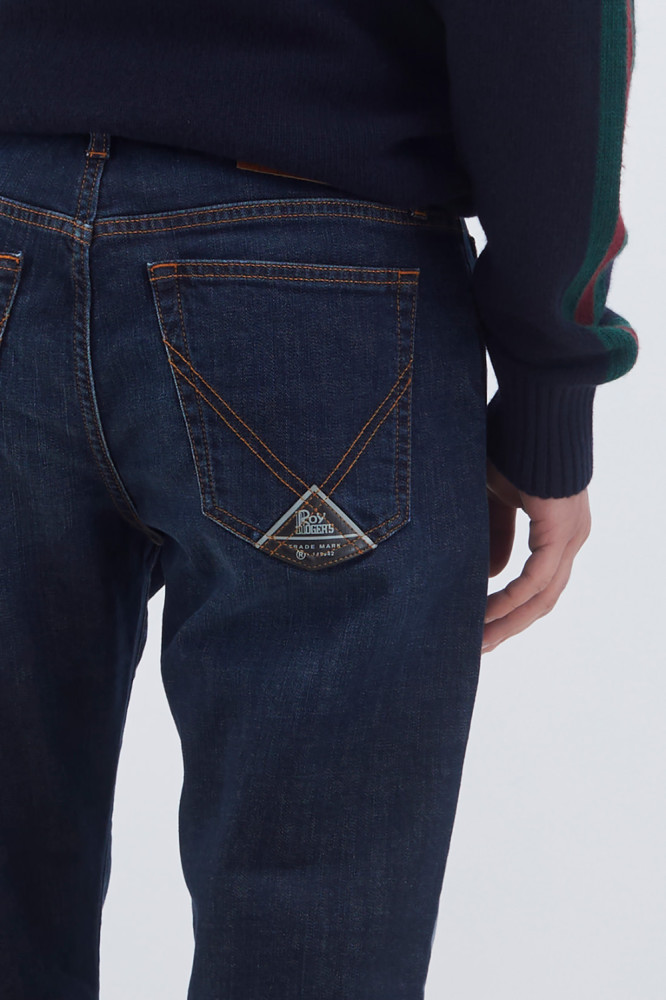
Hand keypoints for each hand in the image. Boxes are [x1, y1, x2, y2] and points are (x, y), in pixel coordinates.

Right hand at [482, 457, 591, 652]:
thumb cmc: (513, 441)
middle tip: (478, 646)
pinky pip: (536, 580)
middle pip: (543, 598)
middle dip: (509, 625)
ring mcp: (570, 537)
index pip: (538, 581)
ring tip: (478, 641)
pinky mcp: (561, 533)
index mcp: (558, 528)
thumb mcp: (495, 495)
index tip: (480, 625)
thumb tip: (492, 573)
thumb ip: (495, 532)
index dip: (510, 606)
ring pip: (542, 597)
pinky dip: (510, 600)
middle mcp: (570, 538)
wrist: (534, 409)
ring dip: (509, 622)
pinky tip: (485, 614)